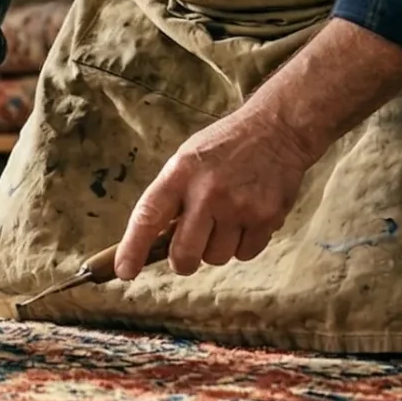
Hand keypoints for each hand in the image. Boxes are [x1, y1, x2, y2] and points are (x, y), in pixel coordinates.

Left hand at [113, 104, 321, 280]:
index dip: (133, 249)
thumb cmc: (224, 147)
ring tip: (226, 218)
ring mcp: (239, 206)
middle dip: (182, 261)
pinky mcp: (267, 217)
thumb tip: (154, 242)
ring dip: (216, 248)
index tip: (125, 271)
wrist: (277, 128)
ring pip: (216, 258)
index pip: (148, 216)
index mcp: (180, 173)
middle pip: (184, 255)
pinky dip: (243, 245)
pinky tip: (247, 218)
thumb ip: (172, 197)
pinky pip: (245, 254)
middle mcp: (207, 192)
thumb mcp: (187, 160)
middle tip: (188, 251)